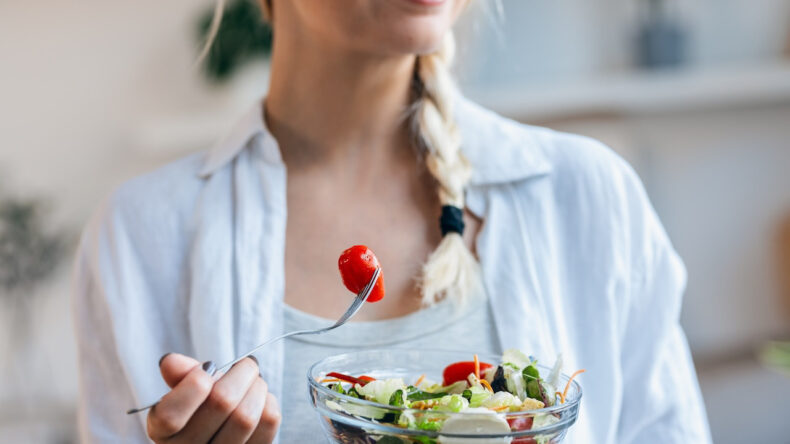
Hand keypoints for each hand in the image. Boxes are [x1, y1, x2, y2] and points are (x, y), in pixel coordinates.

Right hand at [146, 353, 280, 442]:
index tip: (206, 369)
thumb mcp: (183, 391)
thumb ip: (180, 375)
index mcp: (163, 434)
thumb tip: (171, 362)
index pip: (170, 416)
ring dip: (257, 388)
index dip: (192, 385)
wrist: (220, 433)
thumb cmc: (200, 408)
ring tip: (254, 381)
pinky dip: (269, 402)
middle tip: (246, 365)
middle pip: (221, 404)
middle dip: (240, 374)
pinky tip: (261, 399)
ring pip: (246, 416)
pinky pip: (267, 424)